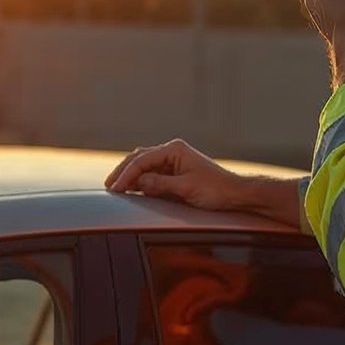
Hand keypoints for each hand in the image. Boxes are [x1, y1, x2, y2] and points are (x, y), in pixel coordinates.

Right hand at [104, 139, 248, 211]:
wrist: (235, 194)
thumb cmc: (215, 189)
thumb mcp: (185, 188)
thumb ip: (159, 184)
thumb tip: (137, 182)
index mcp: (174, 149)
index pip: (142, 159)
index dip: (126, 174)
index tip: (115, 188)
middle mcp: (172, 152)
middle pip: (139, 159)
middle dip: (123, 172)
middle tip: (109, 186)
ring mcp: (172, 162)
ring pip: (143, 166)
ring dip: (130, 177)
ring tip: (116, 188)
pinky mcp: (174, 173)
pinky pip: (151, 175)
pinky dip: (140, 182)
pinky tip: (131, 190)